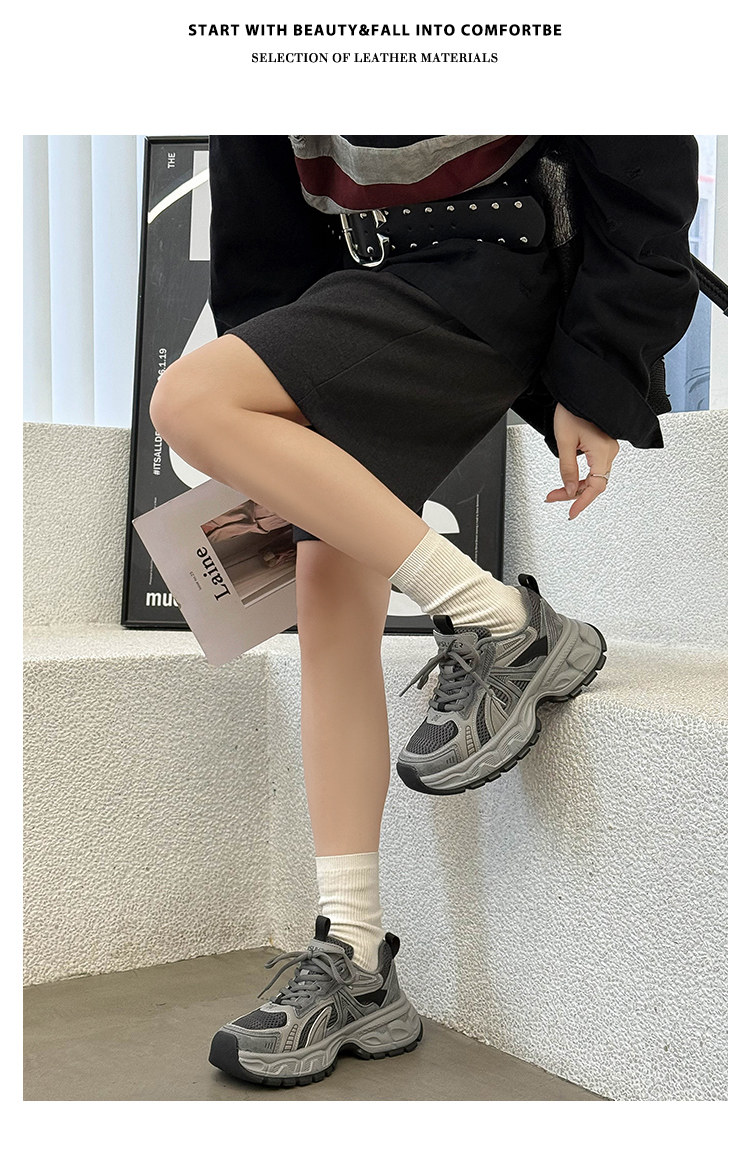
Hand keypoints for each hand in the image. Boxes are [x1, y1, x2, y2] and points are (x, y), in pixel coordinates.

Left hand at [545, 403, 619, 519]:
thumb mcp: (564, 441)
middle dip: (573, 494)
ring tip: (557, 491)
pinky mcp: (604, 445)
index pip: (596, 486)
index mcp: (603, 450)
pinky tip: (570, 481)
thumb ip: (567, 469)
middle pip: (594, 484)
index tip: (572, 512)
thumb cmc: (572, 409)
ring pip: (594, 477)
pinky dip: (582, 477)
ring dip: (576, 486)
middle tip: (553, 497)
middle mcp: (610, 451)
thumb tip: (569, 489)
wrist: (579, 390)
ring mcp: (608, 448)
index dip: (582, 502)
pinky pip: (595, 468)